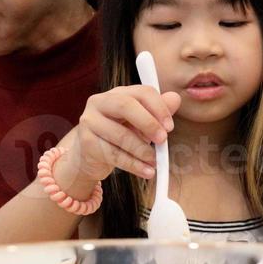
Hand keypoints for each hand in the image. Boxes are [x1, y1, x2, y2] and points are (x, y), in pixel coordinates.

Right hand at [57, 85, 181, 191]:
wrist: (90, 155)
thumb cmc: (119, 135)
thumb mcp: (141, 123)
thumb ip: (157, 111)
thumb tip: (175, 98)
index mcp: (118, 93)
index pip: (142, 92)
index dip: (159, 108)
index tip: (170, 127)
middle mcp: (100, 102)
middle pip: (126, 106)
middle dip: (148, 124)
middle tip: (163, 140)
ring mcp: (90, 121)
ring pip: (121, 134)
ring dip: (143, 150)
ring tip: (155, 161)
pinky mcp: (87, 142)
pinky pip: (114, 154)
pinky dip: (133, 165)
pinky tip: (146, 171)